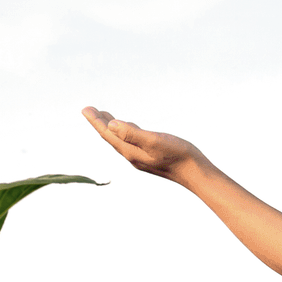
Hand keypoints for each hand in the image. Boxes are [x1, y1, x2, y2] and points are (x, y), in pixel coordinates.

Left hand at [81, 106, 203, 180]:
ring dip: (112, 127)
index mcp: (131, 151)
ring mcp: (142, 156)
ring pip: (121, 139)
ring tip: (104, 117)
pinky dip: (125, 132)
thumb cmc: (178, 156)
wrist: (196, 173)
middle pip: (111, 137)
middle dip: (100, 123)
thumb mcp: (154, 141)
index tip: (85, 109)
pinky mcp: (151, 155)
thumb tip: (111, 124)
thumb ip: (132, 133)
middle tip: (89, 110)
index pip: (108, 134)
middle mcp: (133, 155)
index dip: (96, 121)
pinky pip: (132, 141)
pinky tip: (129, 127)